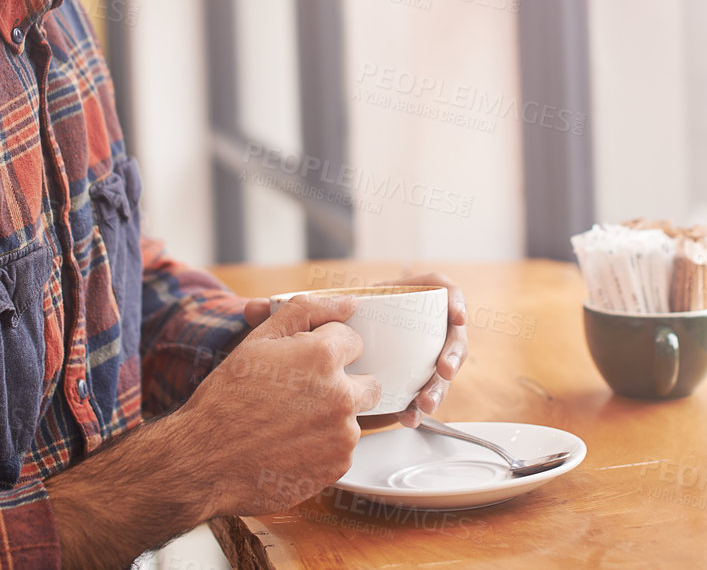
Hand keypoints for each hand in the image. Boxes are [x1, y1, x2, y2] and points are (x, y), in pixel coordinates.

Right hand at [181, 295, 380, 515]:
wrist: (205, 461)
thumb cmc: (227, 398)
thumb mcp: (259, 341)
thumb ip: (308, 311)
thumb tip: (349, 303)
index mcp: (322, 357)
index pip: (353, 341)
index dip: (328, 350)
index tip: (305, 364)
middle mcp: (340, 395)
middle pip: (368, 383)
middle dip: (344, 385)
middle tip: (305, 395)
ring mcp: (342, 434)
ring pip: (355, 418)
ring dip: (333, 418)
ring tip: (291, 423)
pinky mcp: (338, 465)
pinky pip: (343, 448)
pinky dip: (324, 447)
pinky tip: (292, 446)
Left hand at [242, 271, 468, 429]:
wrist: (314, 371)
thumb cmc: (311, 335)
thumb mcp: (298, 323)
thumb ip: (277, 315)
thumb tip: (252, 309)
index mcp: (395, 300)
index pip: (436, 290)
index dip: (452, 297)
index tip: (454, 312)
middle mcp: (411, 328)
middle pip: (448, 333)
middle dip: (452, 351)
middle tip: (442, 368)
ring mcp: (415, 357)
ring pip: (442, 367)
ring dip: (439, 384)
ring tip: (425, 400)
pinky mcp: (410, 385)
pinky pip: (426, 392)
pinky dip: (422, 404)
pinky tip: (411, 416)